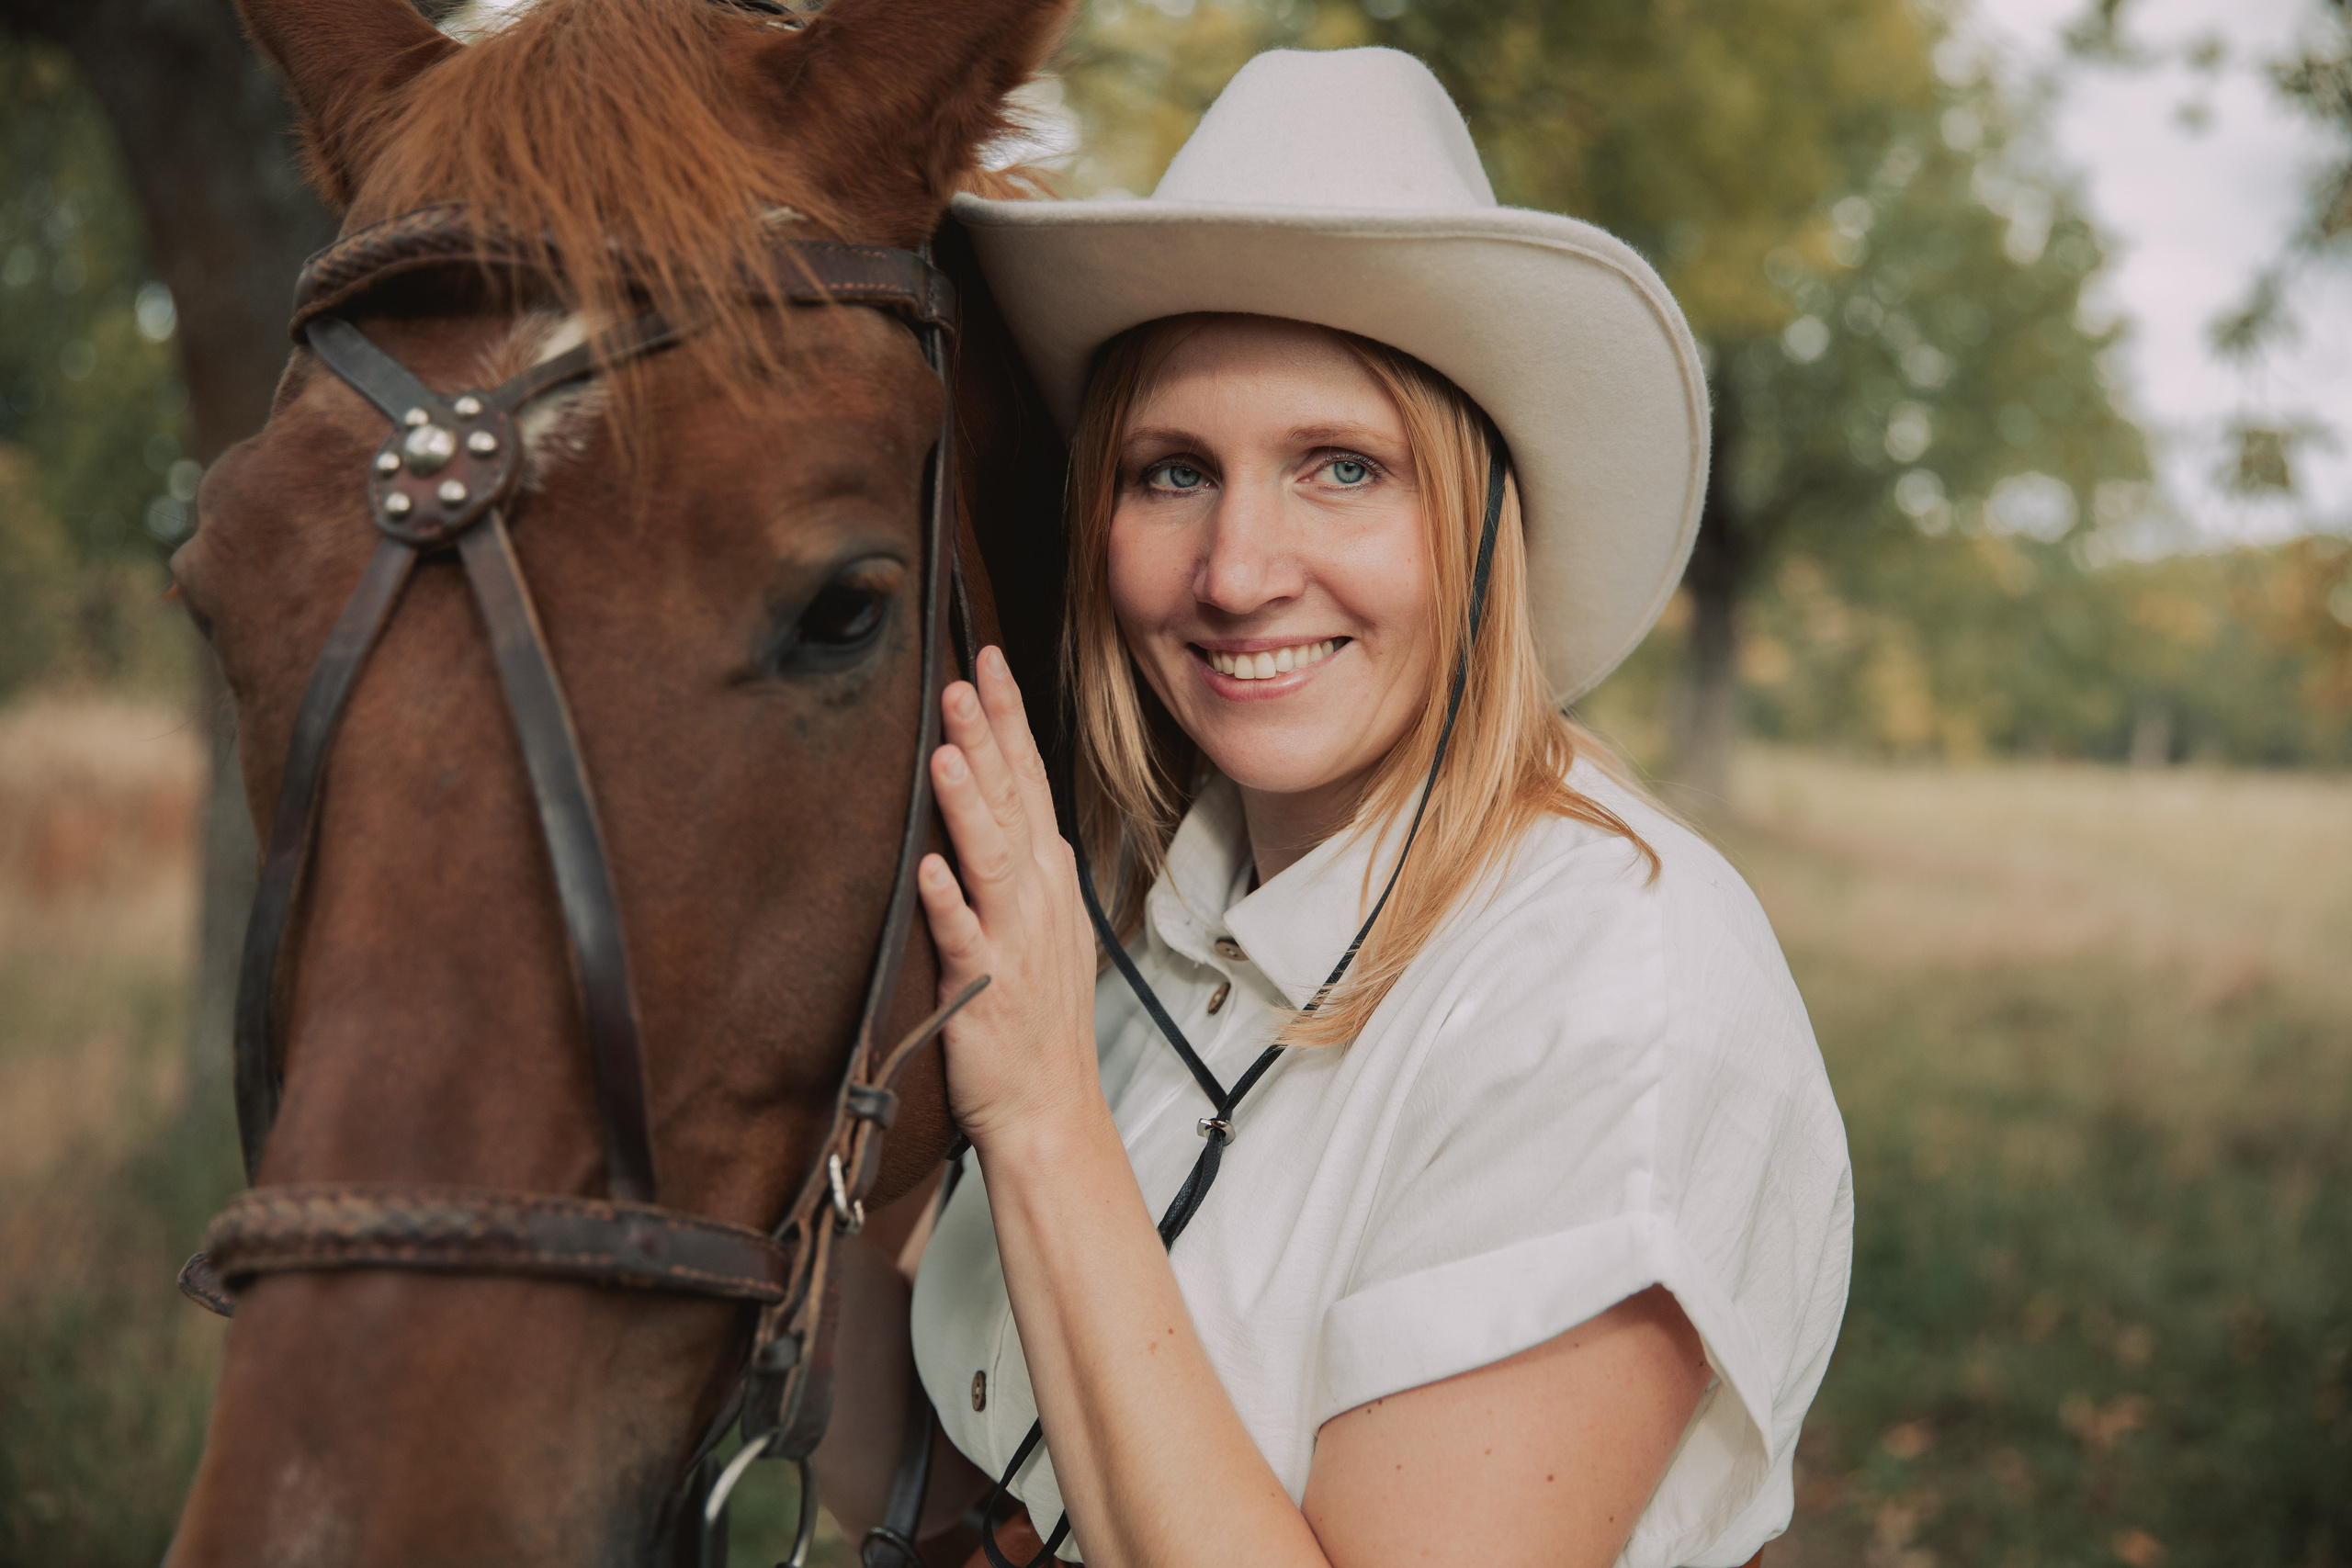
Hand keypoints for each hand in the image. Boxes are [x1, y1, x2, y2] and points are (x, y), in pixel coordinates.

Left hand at [918, 646, 1103, 1151]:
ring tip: (946, 749)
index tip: (988, 660)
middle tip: (964, 675)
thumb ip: (1015, 861)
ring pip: (993, 857)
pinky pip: (964, 939)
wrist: (1048, 1107)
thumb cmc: (1036, 1019)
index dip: (1009, 718)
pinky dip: (949, 902)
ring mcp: (1013, 941)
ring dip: (972, 802)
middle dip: (989, 737)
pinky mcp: (985, 989)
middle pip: (1014, 801)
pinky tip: (928, 866)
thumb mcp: (1038, 923)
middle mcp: (1035, 898)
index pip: (1030, 779)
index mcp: (1046, 877)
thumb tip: (995, 798)